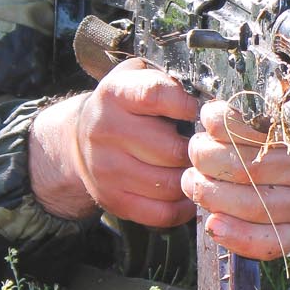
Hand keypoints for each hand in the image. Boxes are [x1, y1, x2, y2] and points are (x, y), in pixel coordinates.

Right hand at [30, 57, 198, 227]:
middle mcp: (106, 131)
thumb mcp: (137, 77)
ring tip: (197, 168)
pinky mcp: (113, 200)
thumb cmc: (124, 106)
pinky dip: (182, 207)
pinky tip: (186, 191)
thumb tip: (208, 98)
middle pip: (171, 149)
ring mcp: (107, 170)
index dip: (186, 104)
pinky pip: (161, 213)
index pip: (155, 95)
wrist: (81, 139)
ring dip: (192, 178)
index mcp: (115, 94)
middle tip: (205, 146)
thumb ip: (168, 79)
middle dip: (196, 149)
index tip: (198, 109)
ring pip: (169, 184)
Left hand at [182, 100, 289, 259]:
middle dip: (205, 159)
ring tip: (195, 183)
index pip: (252, 125)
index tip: (208, 119)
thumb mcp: (289, 119)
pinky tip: (214, 224)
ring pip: (248, 204)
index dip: (219, 121)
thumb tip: (213, 113)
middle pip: (241, 168)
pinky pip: (266, 242)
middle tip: (197, 154)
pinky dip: (235, 236)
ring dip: (208, 195)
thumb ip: (259, 114)